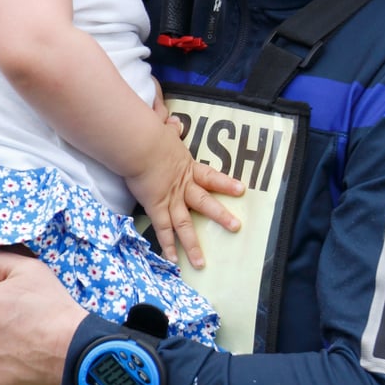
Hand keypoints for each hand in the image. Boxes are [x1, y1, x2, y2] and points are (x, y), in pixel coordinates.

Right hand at [126, 125, 242, 268]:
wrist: (142, 145)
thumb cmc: (152, 135)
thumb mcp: (164, 130)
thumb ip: (169, 127)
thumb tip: (172, 120)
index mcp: (186, 167)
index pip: (211, 177)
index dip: (226, 183)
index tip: (242, 189)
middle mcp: (182, 186)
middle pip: (205, 203)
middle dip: (221, 216)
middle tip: (237, 227)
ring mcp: (170, 199)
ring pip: (185, 225)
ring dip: (193, 245)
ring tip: (202, 263)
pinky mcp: (156, 207)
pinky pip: (163, 230)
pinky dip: (167, 246)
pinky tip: (172, 261)